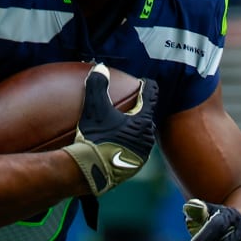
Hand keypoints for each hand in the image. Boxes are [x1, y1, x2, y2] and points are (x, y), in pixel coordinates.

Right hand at [62, 64, 157, 195]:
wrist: (90, 172)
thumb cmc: (95, 139)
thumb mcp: (94, 109)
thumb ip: (98, 86)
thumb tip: (100, 68)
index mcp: (143, 121)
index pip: (151, 95)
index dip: (146, 85)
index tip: (141, 82)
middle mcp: (147, 138)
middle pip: (146, 116)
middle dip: (138, 108)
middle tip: (127, 103)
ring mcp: (142, 155)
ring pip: (140, 134)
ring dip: (132, 128)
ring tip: (119, 124)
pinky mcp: (133, 168)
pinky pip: (133, 149)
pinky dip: (126, 143)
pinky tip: (114, 142)